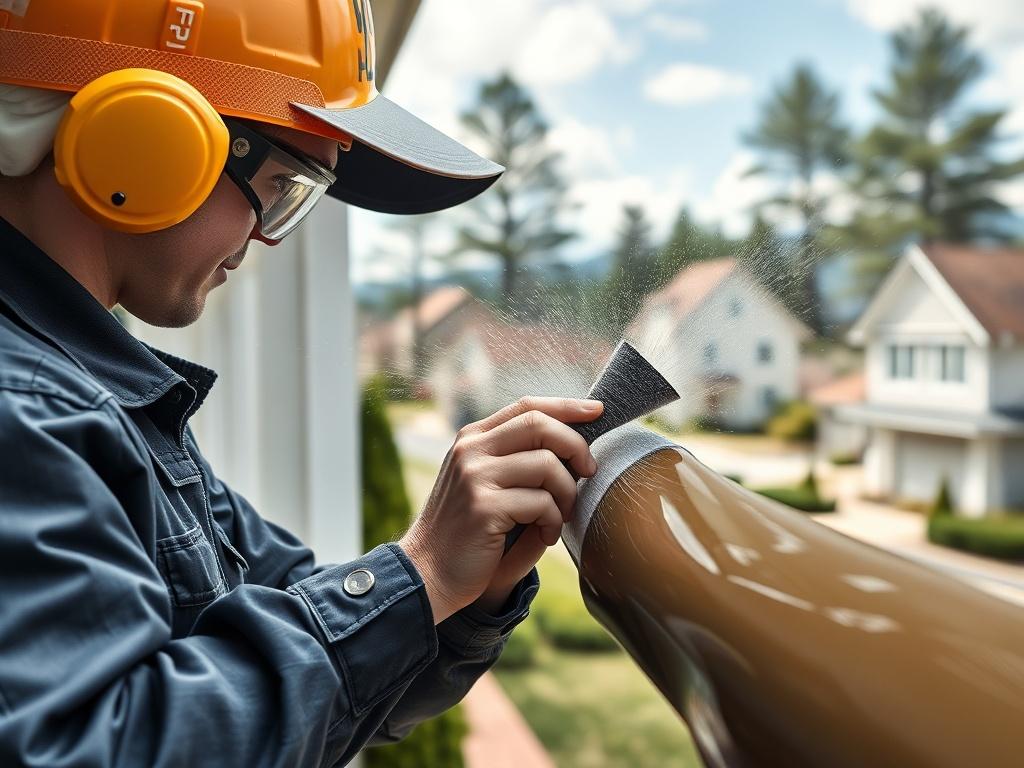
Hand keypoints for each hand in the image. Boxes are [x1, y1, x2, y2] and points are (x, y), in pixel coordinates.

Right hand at [399, 397, 602, 623]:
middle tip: (589, 471)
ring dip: (566, 494)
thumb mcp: (486, 483)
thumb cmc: (469, 530)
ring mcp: (475, 476)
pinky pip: (542, 502)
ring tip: (558, 517)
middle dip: (575, 446)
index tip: (597, 412)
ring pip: (547, 465)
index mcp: (473, 439)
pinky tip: (544, 535)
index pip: (526, 407)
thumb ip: (518, 459)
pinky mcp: (484, 507)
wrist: (428, 572)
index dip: (566, 407)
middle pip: (539, 425)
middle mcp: (471, 450)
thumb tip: (576, 444)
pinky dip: (552, 521)